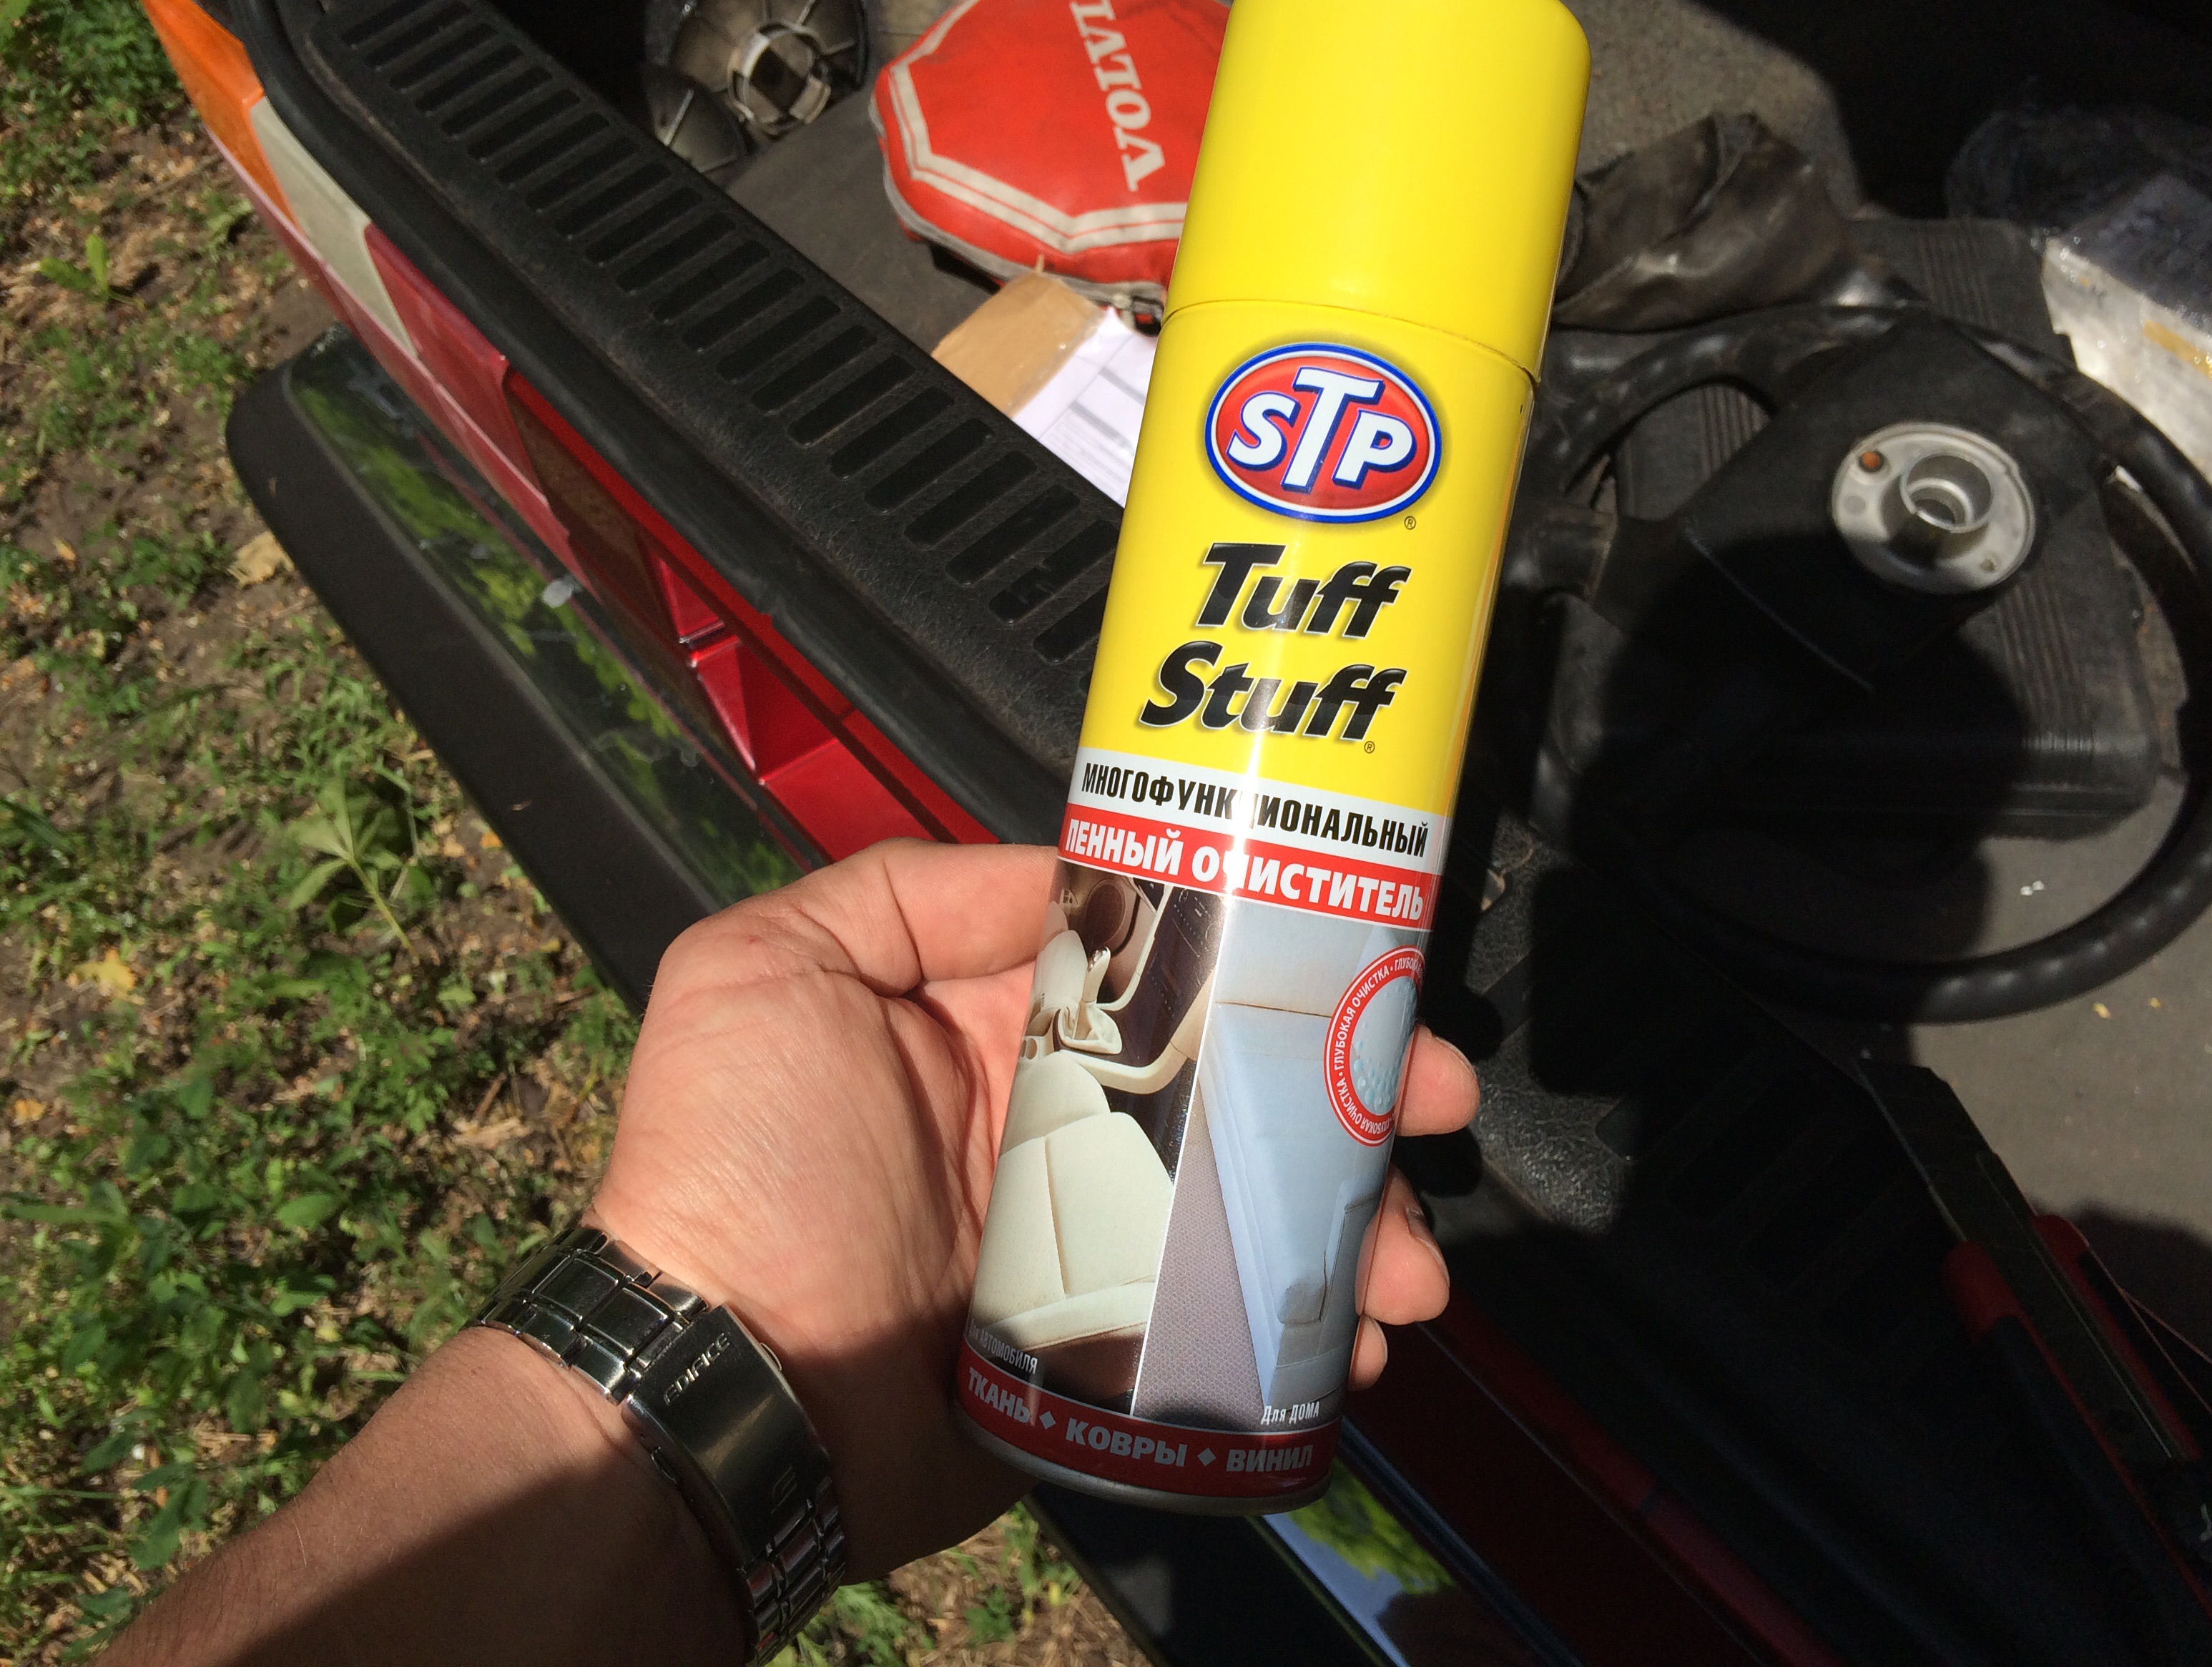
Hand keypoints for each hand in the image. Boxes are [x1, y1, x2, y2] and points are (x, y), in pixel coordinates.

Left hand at [591, 840, 1477, 1575]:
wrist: (729, 1395)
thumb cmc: (735, 1171)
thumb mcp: (766, 970)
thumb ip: (902, 890)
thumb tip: (1066, 869)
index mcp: (994, 1029)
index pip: (1156, 969)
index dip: (1259, 957)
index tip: (1350, 961)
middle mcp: (1056, 1125)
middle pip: (1233, 1088)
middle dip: (1348, 1088)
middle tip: (1429, 1101)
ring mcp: (1091, 1241)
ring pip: (1254, 1208)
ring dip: (1351, 1222)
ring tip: (1406, 1262)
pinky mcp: (1108, 1348)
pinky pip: (1228, 1324)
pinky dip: (1303, 1331)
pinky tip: (1352, 1337)